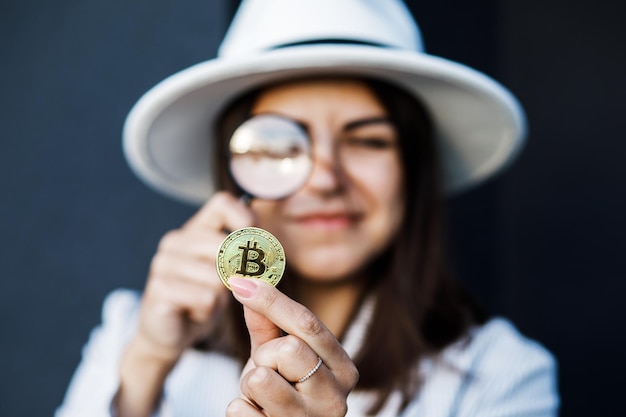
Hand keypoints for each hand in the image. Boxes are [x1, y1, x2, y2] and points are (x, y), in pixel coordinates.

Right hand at [135, 192, 254, 362]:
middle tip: (231, 289)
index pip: (223, 202)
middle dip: (239, 272)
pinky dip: (208, 310)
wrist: (171, 332)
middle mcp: (176, 240)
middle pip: (226, 244)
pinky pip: (206, 297)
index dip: (247, 222)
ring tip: (207, 301)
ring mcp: (163, 262)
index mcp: (195, 228)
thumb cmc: (205, 297)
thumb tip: (266, 244)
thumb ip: (244, 252)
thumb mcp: (228, 271)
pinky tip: (196, 311)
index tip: (254, 249)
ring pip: (218, 277)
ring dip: (221, 297)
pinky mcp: (159, 289)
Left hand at [226, 278, 358, 416]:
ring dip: (250, 384)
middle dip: (265, 356)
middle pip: (289, 349)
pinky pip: (240, 410)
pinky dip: (240, 409)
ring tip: (261, 396)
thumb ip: (268, 325)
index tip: (241, 283)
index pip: (309, 325)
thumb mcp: (279, 359)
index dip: (272, 300)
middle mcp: (335, 398)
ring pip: (261, 379)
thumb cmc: (284, 396)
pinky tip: (256, 416)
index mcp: (342, 370)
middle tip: (267, 370)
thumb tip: (249, 284)